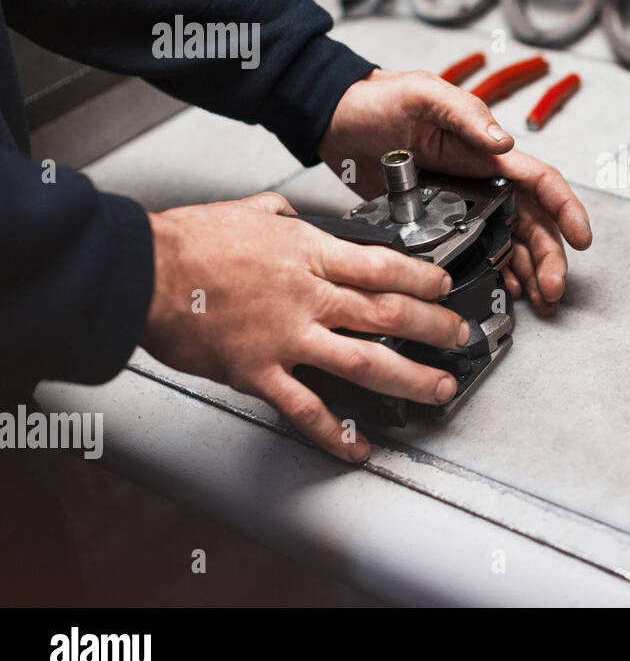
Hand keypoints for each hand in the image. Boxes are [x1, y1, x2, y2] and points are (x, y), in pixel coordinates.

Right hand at [141, 192, 471, 461]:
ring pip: (366, 361)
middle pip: (389, 313)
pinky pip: (307, 409)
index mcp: (309, 254)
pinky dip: (337, 434)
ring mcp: (287, 337)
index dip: (423, 280)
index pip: (384, 266)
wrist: (139, 272)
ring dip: (411, 378)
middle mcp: (308, 297)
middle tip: (458, 336)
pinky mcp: (260, 372)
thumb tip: (294, 214)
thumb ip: (283, 217)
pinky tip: (360, 448)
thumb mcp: (249, 212)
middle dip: (434, 327)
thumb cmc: (187, 243)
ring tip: (439, 388)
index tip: (443, 287)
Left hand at [318, 68, 592, 316]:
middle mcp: (487, 181)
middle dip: (550, 257)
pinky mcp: (442, 224)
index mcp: (490, 152)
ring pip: (514, 242)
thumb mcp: (426, 96)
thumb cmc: (382, 100)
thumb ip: (465, 115)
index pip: (541, 182)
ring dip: (531, 272)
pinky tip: (508, 290)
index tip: (581, 239)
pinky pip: (481, 250)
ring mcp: (466, 205)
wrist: (338, 120)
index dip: (566, 209)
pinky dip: (499, 272)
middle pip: (534, 223)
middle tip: (553, 290)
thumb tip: (505, 142)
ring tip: (541, 302)